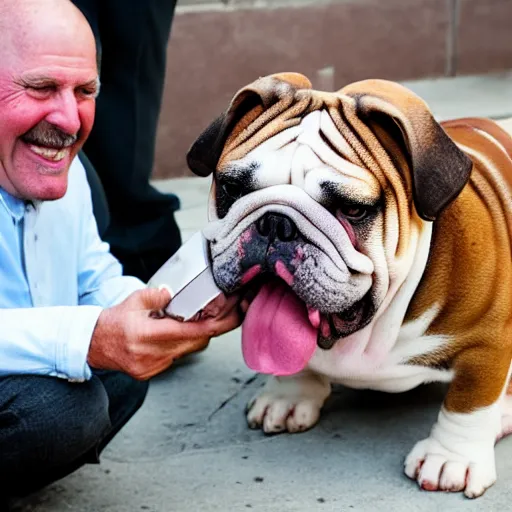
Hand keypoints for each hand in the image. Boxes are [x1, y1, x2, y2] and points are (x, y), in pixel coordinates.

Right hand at [87, 287, 242, 379]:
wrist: (93, 344)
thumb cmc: (114, 320)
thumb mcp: (133, 300)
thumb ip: (155, 295)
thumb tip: (173, 293)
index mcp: (145, 334)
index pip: (189, 332)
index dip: (213, 325)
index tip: (229, 316)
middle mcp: (150, 354)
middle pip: (194, 344)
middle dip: (211, 329)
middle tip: (222, 314)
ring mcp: (151, 366)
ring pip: (187, 352)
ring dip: (196, 337)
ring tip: (199, 320)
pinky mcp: (150, 373)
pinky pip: (176, 358)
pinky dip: (181, 346)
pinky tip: (178, 334)